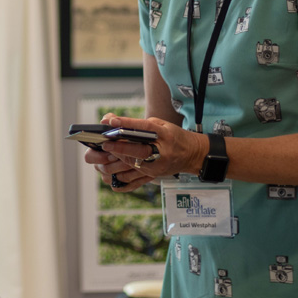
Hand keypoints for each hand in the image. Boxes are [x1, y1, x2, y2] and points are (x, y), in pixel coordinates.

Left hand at [84, 113, 206, 191]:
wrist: (192, 154)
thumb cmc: (173, 136)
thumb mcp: (160, 124)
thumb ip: (139, 124)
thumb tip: (113, 121)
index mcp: (165, 134)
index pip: (143, 128)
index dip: (126, 124)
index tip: (110, 122)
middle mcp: (162, 151)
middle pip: (138, 150)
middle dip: (119, 147)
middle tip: (104, 143)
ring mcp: (159, 166)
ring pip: (134, 164)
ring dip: (118, 159)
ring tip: (105, 153)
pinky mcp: (154, 175)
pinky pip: (135, 175)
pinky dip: (122, 171)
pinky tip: (113, 167)